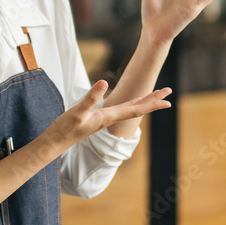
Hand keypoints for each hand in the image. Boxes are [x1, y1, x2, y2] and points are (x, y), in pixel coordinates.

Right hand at [44, 80, 170, 149]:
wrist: (56, 142)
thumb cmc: (65, 128)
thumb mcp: (77, 111)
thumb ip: (90, 98)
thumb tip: (104, 83)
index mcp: (109, 117)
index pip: (136, 109)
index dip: (152, 103)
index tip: (167, 100)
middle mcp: (111, 118)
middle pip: (138, 108)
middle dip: (154, 100)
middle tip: (169, 91)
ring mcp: (106, 118)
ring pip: (131, 108)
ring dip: (145, 101)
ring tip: (157, 95)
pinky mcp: (100, 117)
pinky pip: (122, 109)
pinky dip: (132, 103)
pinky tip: (134, 102)